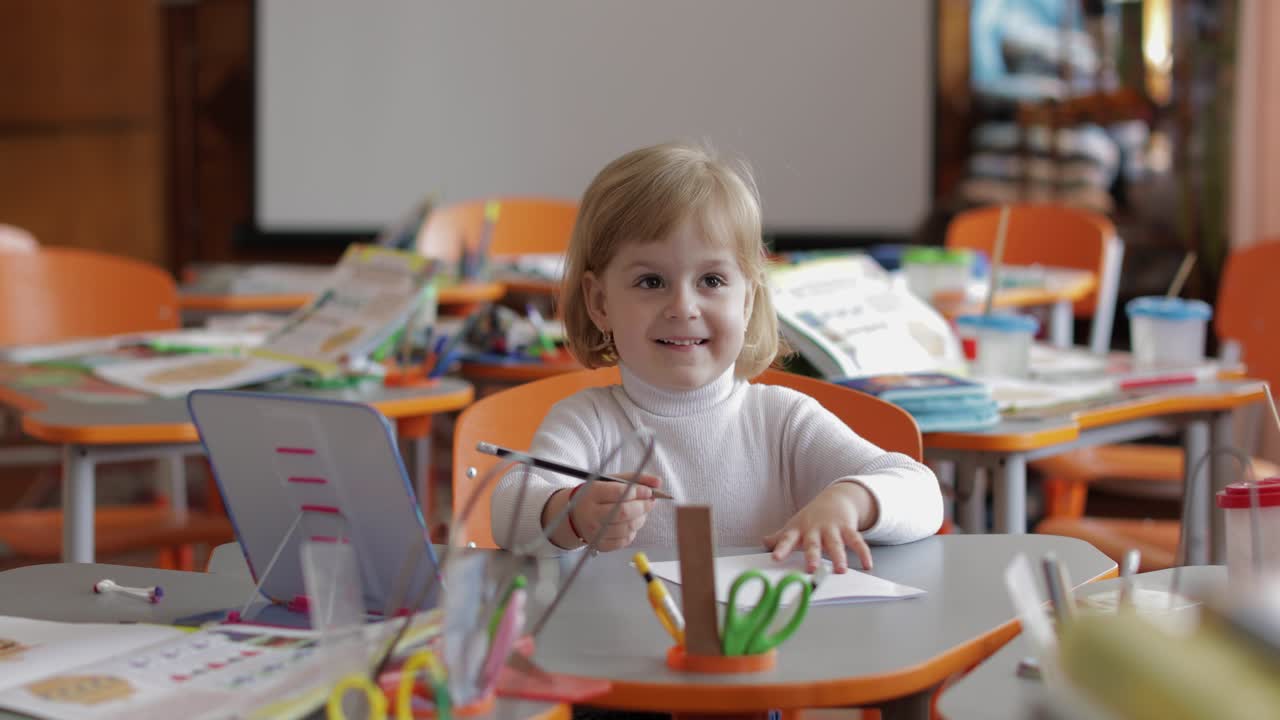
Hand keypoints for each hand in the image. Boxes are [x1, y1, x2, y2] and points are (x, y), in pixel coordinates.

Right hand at [545, 473, 661, 551]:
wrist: (575, 516)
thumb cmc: (597, 495)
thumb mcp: (611, 481)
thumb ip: (636, 479)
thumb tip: (658, 482)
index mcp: (592, 493)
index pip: (619, 493)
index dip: (638, 492)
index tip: (647, 491)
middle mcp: (591, 514)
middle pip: (624, 512)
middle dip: (643, 506)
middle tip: (650, 502)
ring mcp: (595, 532)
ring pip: (627, 528)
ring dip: (641, 519)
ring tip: (641, 512)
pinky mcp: (600, 545)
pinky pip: (625, 540)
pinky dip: (633, 531)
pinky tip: (631, 523)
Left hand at [762, 481, 877, 572]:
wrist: (835, 498)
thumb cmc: (811, 518)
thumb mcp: (794, 526)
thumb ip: (780, 538)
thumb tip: (763, 543)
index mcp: (799, 531)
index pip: (787, 540)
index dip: (781, 548)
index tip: (775, 558)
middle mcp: (815, 530)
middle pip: (813, 544)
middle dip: (812, 556)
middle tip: (811, 569)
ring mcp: (832, 529)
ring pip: (836, 544)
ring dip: (839, 557)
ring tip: (841, 570)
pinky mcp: (848, 529)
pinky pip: (857, 541)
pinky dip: (863, 553)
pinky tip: (868, 565)